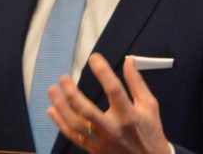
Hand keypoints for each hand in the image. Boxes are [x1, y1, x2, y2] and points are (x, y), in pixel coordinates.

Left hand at [47, 53, 170, 153]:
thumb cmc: (150, 130)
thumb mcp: (149, 105)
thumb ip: (136, 82)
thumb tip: (129, 60)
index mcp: (129, 116)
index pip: (114, 90)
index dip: (103, 72)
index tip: (94, 58)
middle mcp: (113, 129)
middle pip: (87, 111)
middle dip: (72, 94)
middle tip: (63, 78)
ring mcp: (101, 142)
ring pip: (75, 125)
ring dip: (61, 107)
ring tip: (52, 90)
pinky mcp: (93, 150)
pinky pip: (73, 136)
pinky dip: (60, 123)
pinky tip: (52, 110)